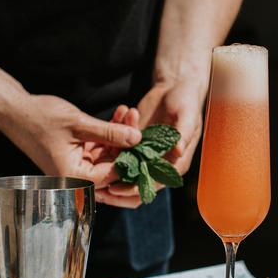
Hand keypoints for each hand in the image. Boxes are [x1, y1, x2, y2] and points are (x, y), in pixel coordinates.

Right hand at [0, 94, 144, 207]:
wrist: (15, 111)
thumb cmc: (40, 118)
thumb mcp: (79, 124)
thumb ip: (109, 133)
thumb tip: (137, 138)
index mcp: (75, 177)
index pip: (114, 175)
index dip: (133, 156)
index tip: (147, 138)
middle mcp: (76, 178)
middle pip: (114, 166)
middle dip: (128, 143)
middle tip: (137, 118)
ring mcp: (77, 167)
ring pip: (109, 155)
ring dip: (120, 134)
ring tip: (129, 111)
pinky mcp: (78, 156)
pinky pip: (100, 148)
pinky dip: (109, 133)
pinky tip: (120, 114)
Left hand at [105, 79, 206, 200]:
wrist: (175, 86)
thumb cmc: (186, 101)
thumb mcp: (188, 115)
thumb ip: (183, 133)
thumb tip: (179, 150)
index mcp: (177, 162)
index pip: (154, 183)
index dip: (134, 188)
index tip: (115, 189)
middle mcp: (161, 163)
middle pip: (138, 185)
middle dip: (118, 191)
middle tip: (97, 191)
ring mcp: (147, 154)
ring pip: (126, 172)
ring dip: (109, 174)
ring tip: (89, 177)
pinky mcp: (136, 143)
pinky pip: (120, 153)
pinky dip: (109, 152)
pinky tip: (94, 153)